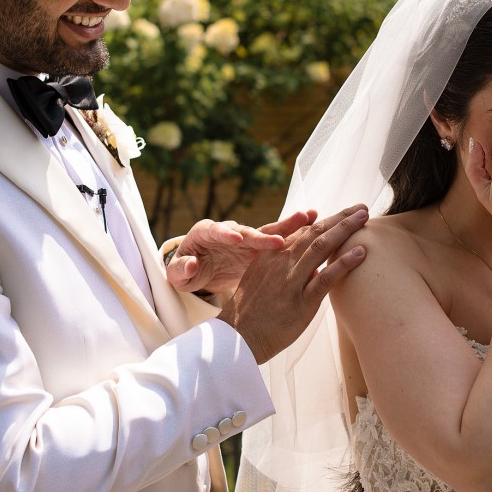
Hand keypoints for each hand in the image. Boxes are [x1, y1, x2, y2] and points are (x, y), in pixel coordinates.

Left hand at [165, 211, 317, 293]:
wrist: (198, 269)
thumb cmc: (185, 270)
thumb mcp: (177, 274)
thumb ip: (181, 269)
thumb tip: (191, 263)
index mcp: (206, 232)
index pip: (216, 231)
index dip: (226, 235)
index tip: (236, 240)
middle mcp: (229, 231)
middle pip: (247, 229)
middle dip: (264, 233)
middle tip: (279, 238)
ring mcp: (246, 239)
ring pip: (268, 231)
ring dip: (288, 227)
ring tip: (309, 217)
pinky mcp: (259, 249)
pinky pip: (278, 243)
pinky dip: (294, 238)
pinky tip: (314, 231)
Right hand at [217, 204, 368, 363]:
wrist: (238, 337)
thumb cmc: (251, 311)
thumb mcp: (261, 279)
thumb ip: (283, 267)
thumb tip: (314, 267)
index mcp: (271, 254)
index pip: (303, 230)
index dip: (326, 219)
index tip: (344, 213)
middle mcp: (281, 261)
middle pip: (315, 231)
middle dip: (341, 218)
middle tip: (362, 208)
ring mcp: (292, 280)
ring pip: (321, 246)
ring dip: (346, 229)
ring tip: (365, 218)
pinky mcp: (302, 301)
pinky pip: (327, 277)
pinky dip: (345, 262)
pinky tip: (362, 252)